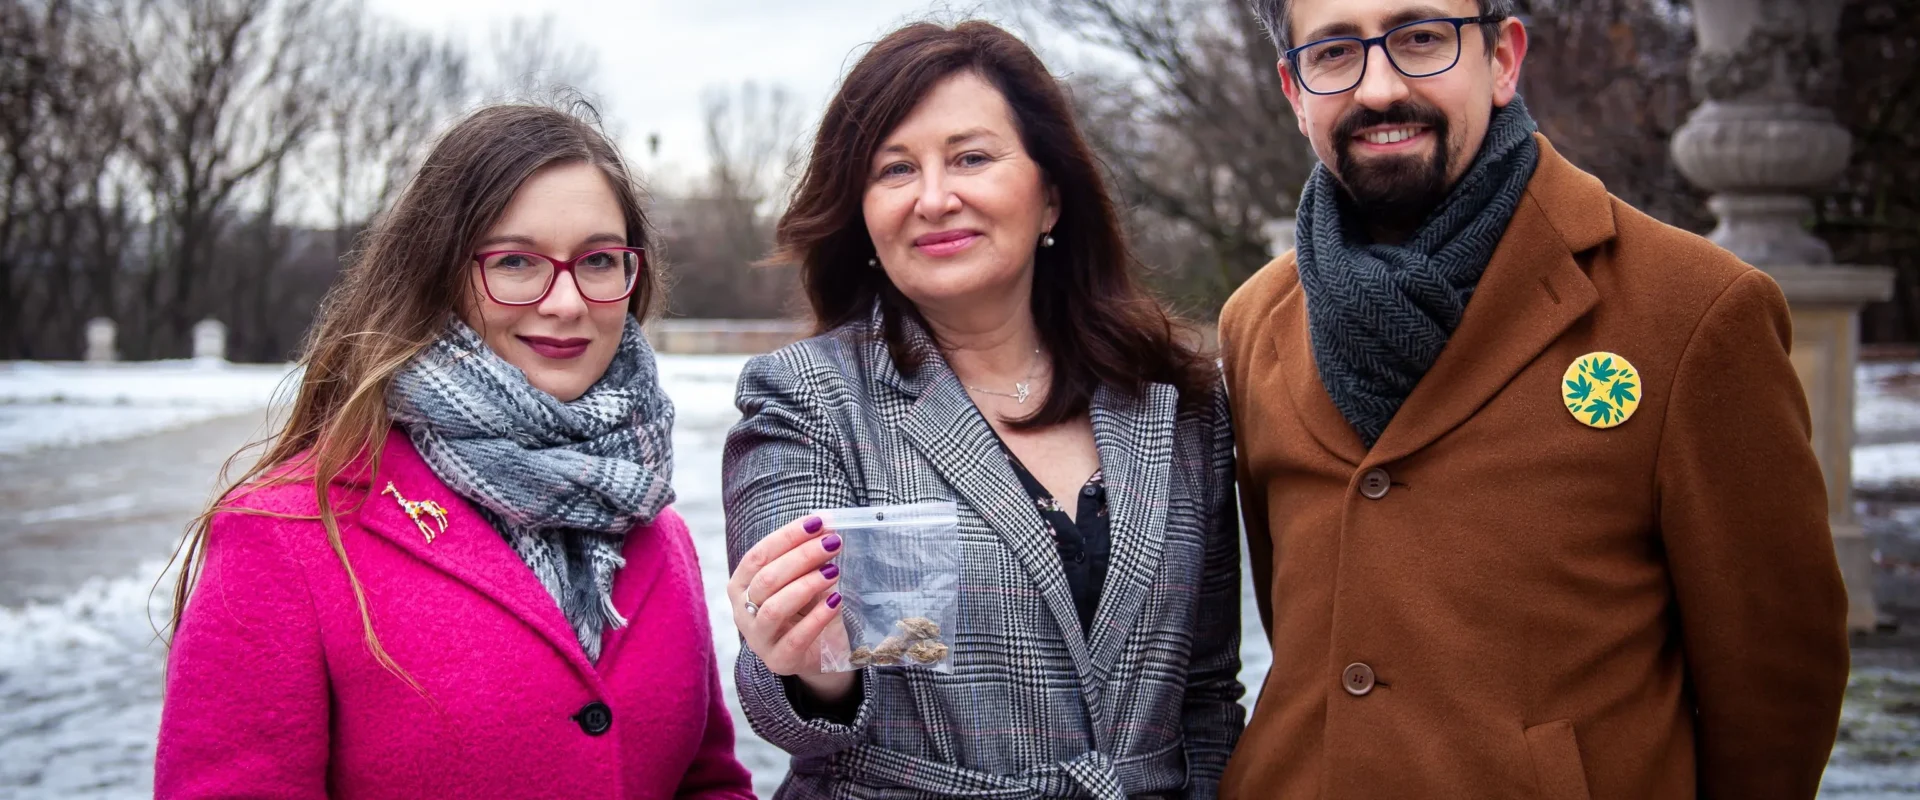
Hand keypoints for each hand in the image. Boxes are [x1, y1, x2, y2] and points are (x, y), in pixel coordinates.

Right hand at [729, 514, 850, 684]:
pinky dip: (817, 618)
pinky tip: (836, 601)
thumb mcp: (805, 580)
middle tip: (832, 543)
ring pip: (774, 607)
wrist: (817, 654)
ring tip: (833, 571)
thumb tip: (827, 528)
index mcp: (741, 585)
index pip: (758, 555)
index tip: (818, 522)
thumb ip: (810, 559)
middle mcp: (742, 611)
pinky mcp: (778, 660)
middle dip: (802, 556)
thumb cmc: (806, 609)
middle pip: (766, 578)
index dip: (787, 536)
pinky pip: (795, 638)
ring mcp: (758, 639)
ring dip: (806, 585)